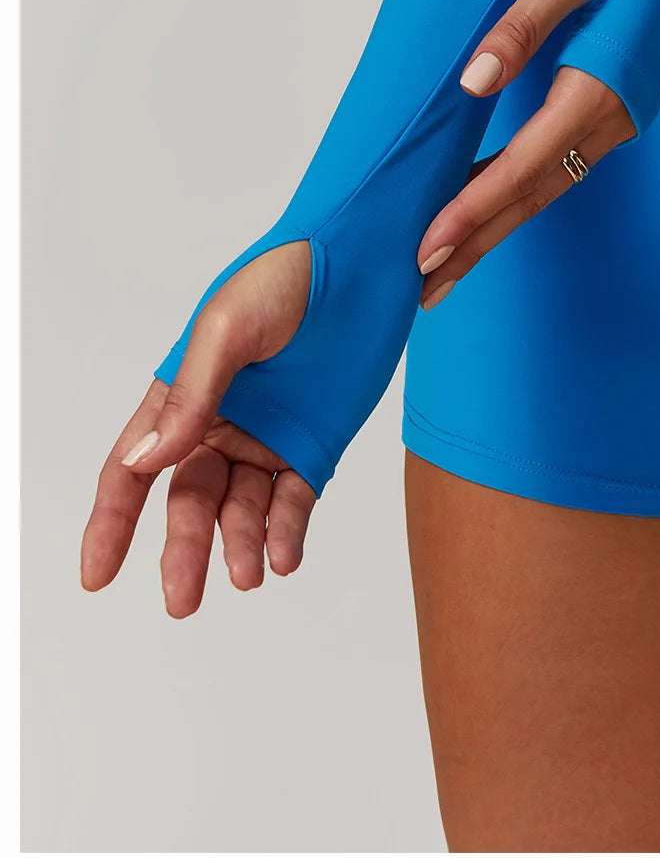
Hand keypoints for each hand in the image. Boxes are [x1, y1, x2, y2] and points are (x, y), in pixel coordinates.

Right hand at [81, 241, 317, 616]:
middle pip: (189, 501)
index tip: (96, 574)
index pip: (134, 468)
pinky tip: (283, 558)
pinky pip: (293, 500)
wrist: (365, 258)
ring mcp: (268, 437)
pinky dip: (286, 532)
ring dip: (239, 546)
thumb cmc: (287, 275)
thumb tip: (147, 460)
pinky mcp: (315, 443)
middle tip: (183, 599)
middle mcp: (219, 424)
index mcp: (182, 393)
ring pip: (241, 510)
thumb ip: (192, 395)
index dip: (111, 521)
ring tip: (247, 574)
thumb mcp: (228, 327)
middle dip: (182, 552)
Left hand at [415, 0, 636, 307]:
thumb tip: (472, 83)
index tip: (428, 248)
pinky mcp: (612, 118)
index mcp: (594, 89)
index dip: (472, 211)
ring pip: (546, 190)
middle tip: (424, 289)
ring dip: (495, 228)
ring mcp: (615, 125)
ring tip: (447, 266)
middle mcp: (609, 121)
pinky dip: (518, 197)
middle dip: (476, 243)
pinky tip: (487, 208)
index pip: (522, 165)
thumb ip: (521, 27)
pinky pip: (558, 170)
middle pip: (532, 197)